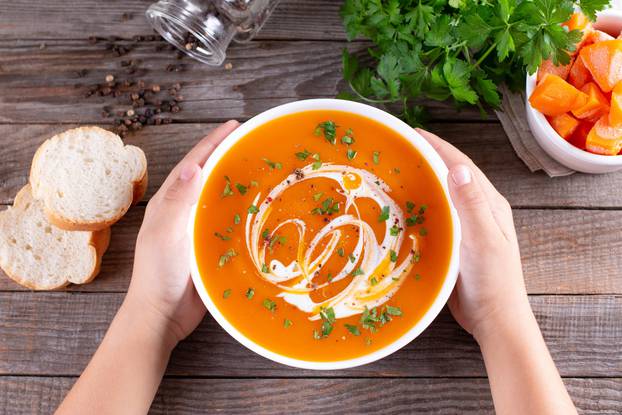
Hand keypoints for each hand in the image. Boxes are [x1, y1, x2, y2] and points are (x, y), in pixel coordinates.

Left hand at [127, 120, 239, 348]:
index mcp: (169, 203)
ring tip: (260, 169)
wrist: (161, 315)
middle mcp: (183, 211)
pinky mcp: (208, 247)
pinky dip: (242, 211)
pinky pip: (227, 221)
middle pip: (207, 176)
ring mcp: (195, 229)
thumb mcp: (166, 234)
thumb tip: (196, 165)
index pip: (194, 163)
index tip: (234, 125)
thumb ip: (180, 201)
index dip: (212, 142)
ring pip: (219, 198)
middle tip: (252, 142)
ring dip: (236, 181)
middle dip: (226, 155)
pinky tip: (259, 210)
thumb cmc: (158, 274)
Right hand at [416, 128, 530, 341]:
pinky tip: (401, 208)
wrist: (494, 319)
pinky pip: (435, 216)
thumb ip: (472, 206)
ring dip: (422, 180)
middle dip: (427, 157)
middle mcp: (478, 210)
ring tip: (395, 171)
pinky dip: (419, 206)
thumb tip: (458, 168)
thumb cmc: (494, 281)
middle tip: (399, 148)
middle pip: (450, 175)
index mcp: (489, 204)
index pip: (461, 165)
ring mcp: (466, 227)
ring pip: (441, 195)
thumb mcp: (483, 241)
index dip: (438, 146)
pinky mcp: (455, 243)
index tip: (413, 132)